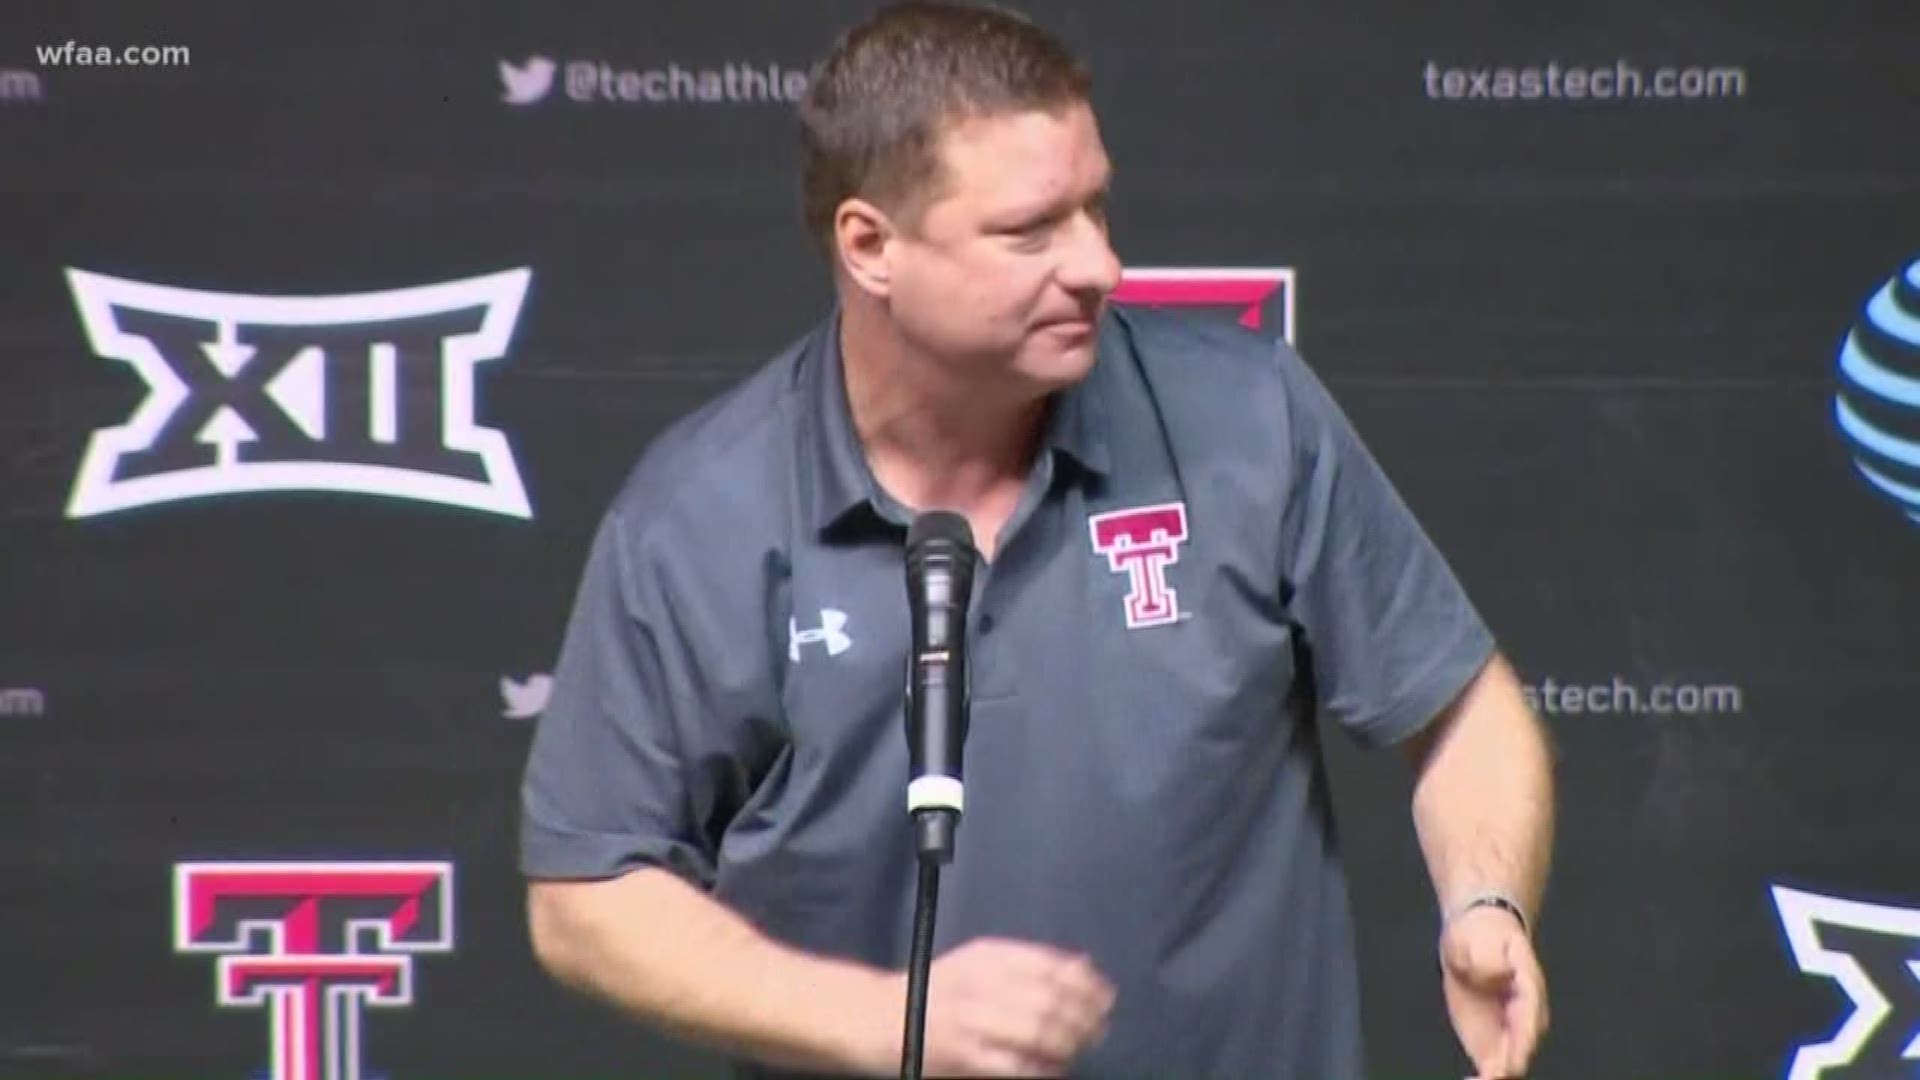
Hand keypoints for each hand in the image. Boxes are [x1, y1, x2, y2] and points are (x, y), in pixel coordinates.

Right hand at [899, 936, 1115, 1076]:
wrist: (879, 1017)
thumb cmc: (937, 990)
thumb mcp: (979, 962)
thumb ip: (1028, 962)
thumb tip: (1083, 966)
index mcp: (989, 956)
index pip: (1052, 966)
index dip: (1087, 984)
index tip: (1106, 998)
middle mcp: (982, 982)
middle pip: (1051, 1000)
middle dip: (1084, 1019)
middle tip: (1099, 1030)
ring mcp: (972, 1020)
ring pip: (1038, 1031)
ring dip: (1068, 1044)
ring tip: (1078, 1049)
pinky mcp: (963, 1056)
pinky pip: (1016, 1065)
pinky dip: (1043, 1070)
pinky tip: (1053, 1070)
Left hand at [1439, 907, 1547, 1077]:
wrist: (1475, 937)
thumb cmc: (1481, 933)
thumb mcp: (1480, 935)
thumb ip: (1488, 957)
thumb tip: (1494, 976)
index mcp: (1529, 987)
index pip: (1531, 1018)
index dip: (1521, 1042)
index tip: (1510, 1060)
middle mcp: (1526, 1016)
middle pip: (1523, 1048)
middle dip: (1508, 1066)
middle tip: (1490, 1075)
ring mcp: (1509, 1031)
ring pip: (1511, 1064)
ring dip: (1496, 1076)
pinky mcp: (1491, 1040)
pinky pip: (1493, 1067)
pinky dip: (1484, 1078)